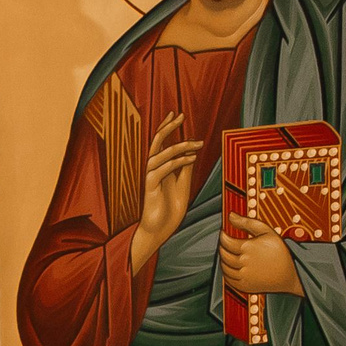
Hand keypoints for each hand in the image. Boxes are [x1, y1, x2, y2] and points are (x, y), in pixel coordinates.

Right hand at [128, 112, 205, 275]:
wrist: (159, 231)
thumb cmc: (169, 210)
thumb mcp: (183, 185)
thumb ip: (185, 169)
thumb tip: (192, 152)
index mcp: (160, 167)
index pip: (162, 143)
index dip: (168, 128)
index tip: (178, 115)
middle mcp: (153, 169)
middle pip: (157, 142)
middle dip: (168, 128)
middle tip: (180, 115)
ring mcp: (151, 178)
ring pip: (159, 155)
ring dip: (178, 147)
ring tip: (194, 143)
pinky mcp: (150, 188)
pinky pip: (161, 171)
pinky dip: (176, 163)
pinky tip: (190, 159)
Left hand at [218, 213, 301, 296]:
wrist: (290, 274)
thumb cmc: (280, 251)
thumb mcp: (266, 231)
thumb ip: (246, 222)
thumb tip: (230, 215)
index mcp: (248, 247)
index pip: (225, 242)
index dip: (222, 236)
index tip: (224, 233)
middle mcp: (244, 262)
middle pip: (224, 254)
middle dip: (222, 247)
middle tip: (226, 243)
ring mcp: (244, 276)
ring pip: (224, 268)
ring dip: (223, 260)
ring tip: (229, 254)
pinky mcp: (245, 286)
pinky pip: (228, 280)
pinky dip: (226, 273)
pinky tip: (232, 267)